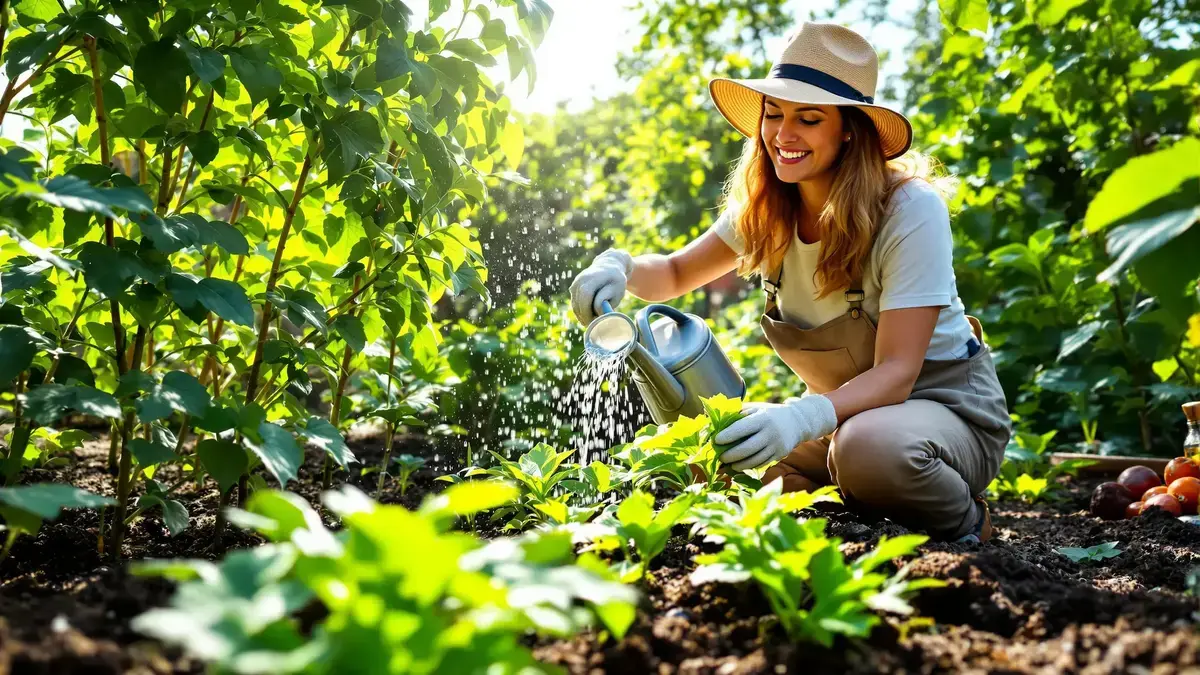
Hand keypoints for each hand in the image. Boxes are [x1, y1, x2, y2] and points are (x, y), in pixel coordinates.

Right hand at [569, 248, 633, 324]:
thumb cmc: (616, 280)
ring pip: (575, 305)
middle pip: (578, 303)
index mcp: (593, 277)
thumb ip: (606, 300)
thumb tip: (596, 311)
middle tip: (594, 325)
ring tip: (593, 320)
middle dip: (585, 316)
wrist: (609, 265)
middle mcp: (581, 279)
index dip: (587, 312)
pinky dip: (580, 312)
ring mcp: (575, 283)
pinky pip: (575, 303)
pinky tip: (589, 316)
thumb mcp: (618, 290)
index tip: (594, 322)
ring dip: (582, 316)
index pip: (585, 297)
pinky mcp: (573, 287)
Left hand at [714, 395, 838, 470]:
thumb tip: (715, 421)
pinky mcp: (780, 455)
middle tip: (720, 456)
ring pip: (754, 459)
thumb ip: (738, 413)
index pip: (742, 428)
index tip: (716, 440)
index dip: (728, 435)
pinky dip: (749, 466)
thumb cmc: (769, 413)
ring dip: (739, 464)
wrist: (797, 422)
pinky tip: (739, 466)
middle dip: (731, 454)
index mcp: (763, 418)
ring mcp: (776, 445)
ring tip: (728, 464)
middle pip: (747, 448)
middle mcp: (771, 433)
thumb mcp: (756, 408)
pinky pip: (761, 463)